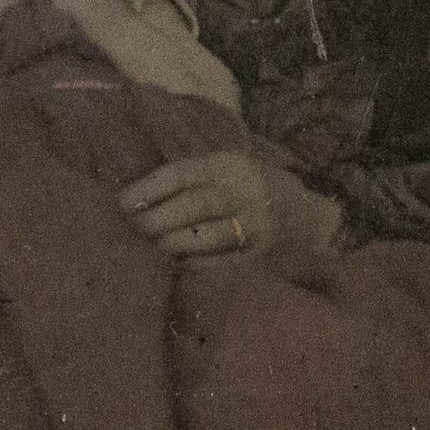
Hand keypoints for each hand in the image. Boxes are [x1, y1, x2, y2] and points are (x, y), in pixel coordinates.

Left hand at [117, 150, 340, 265]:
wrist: (308, 212)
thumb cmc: (251, 189)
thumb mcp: (227, 170)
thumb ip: (191, 178)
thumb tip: (137, 196)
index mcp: (230, 164)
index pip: (183, 172)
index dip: (149, 188)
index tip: (121, 202)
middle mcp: (246, 191)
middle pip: (196, 204)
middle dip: (159, 218)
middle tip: (134, 230)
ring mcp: (258, 224)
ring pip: (210, 235)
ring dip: (175, 243)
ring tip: (154, 249)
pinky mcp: (264, 254)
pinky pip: (225, 262)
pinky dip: (199, 264)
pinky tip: (180, 265)